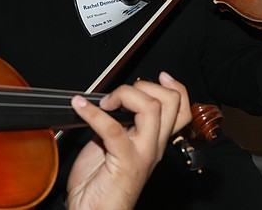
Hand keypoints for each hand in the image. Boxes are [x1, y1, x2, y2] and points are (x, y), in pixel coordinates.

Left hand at [65, 71, 190, 209]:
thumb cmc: (97, 186)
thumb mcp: (110, 146)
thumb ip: (117, 123)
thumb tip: (109, 101)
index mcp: (154, 141)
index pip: (181, 109)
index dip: (175, 87)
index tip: (160, 76)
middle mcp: (153, 146)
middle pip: (170, 102)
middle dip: (145, 86)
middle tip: (119, 96)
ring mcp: (142, 155)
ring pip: (152, 109)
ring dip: (125, 95)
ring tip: (104, 102)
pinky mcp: (125, 163)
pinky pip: (113, 129)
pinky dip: (93, 112)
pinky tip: (80, 107)